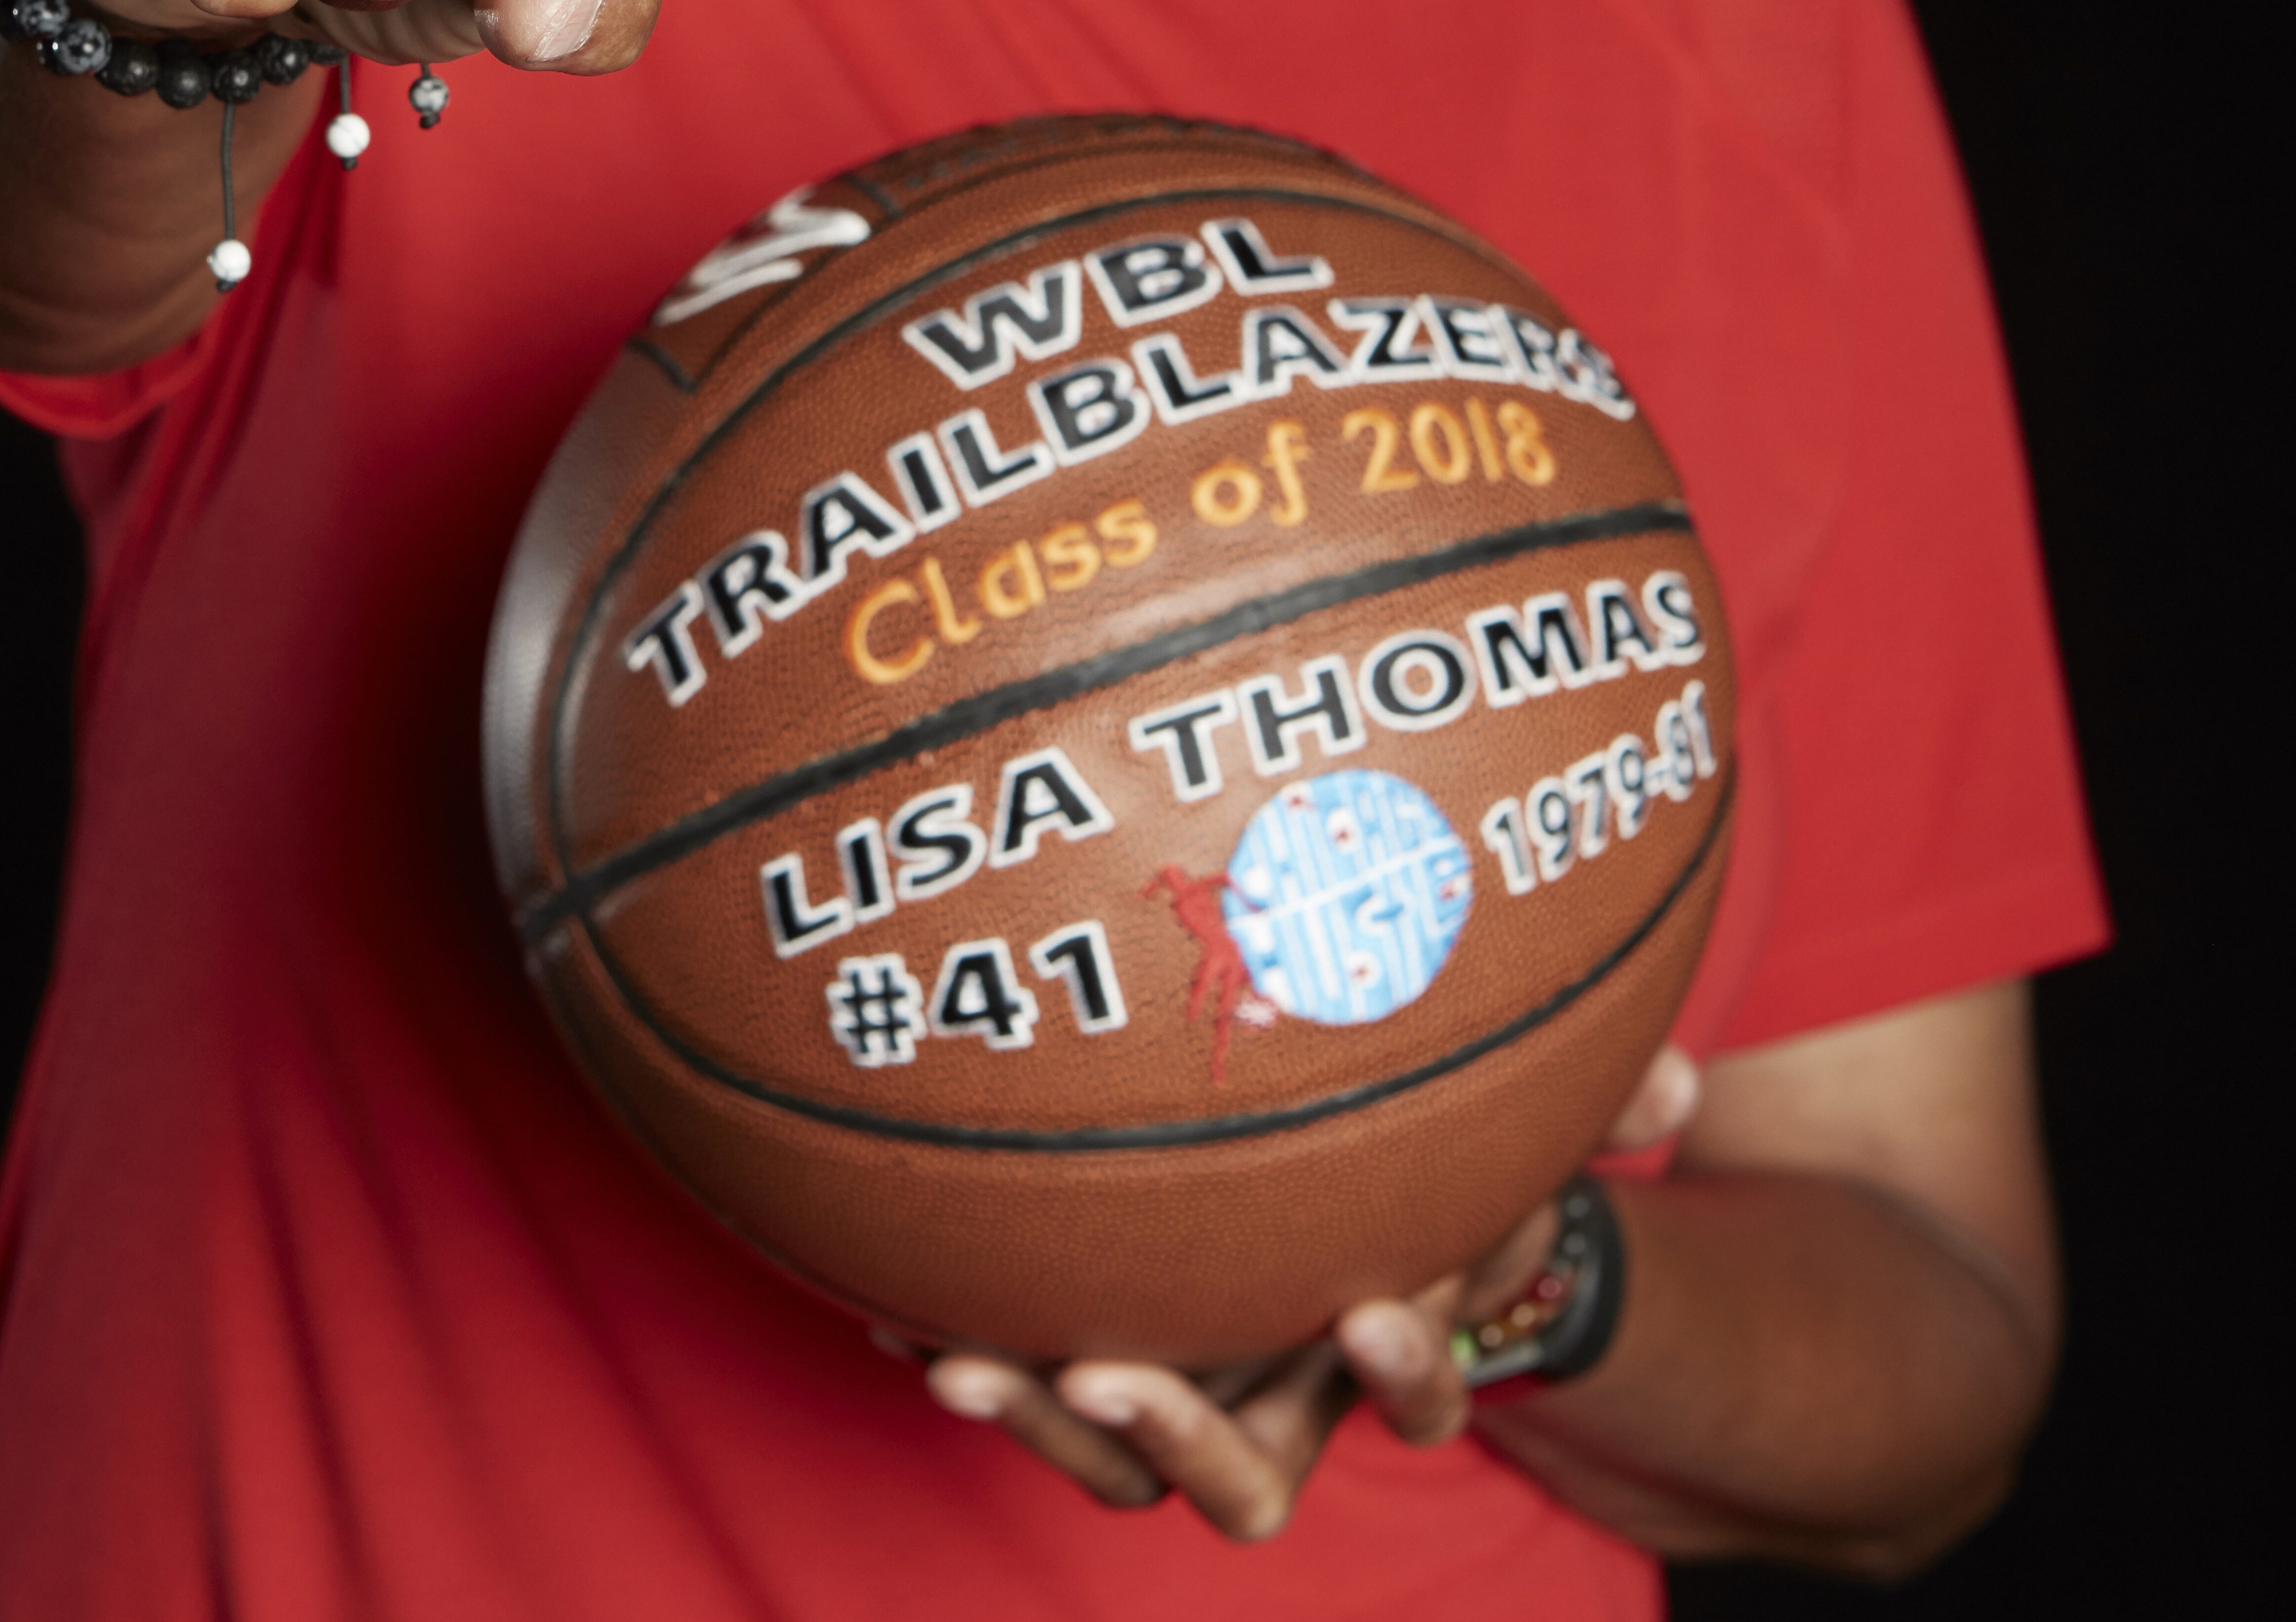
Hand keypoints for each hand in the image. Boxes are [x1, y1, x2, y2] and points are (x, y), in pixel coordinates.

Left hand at [921, 1044, 1701, 1541]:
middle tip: (1103, 1370)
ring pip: (1108, 1456)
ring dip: (1036, 1418)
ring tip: (957, 1359)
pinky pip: (1024, 1375)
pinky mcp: (1095, 1347)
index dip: (1402, 1368)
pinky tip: (887, 1297)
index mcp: (1384, 1348)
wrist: (1356, 1210)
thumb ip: (1596, 1110)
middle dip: (1172, 1439)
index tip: (1373, 1308)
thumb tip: (1677, 1086)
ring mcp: (1183, 1382)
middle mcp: (1283, 1395)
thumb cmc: (1439, 1170)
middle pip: (1237, 1478)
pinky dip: (959, 1338)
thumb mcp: (1514, 1134)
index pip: (1415, 1391)